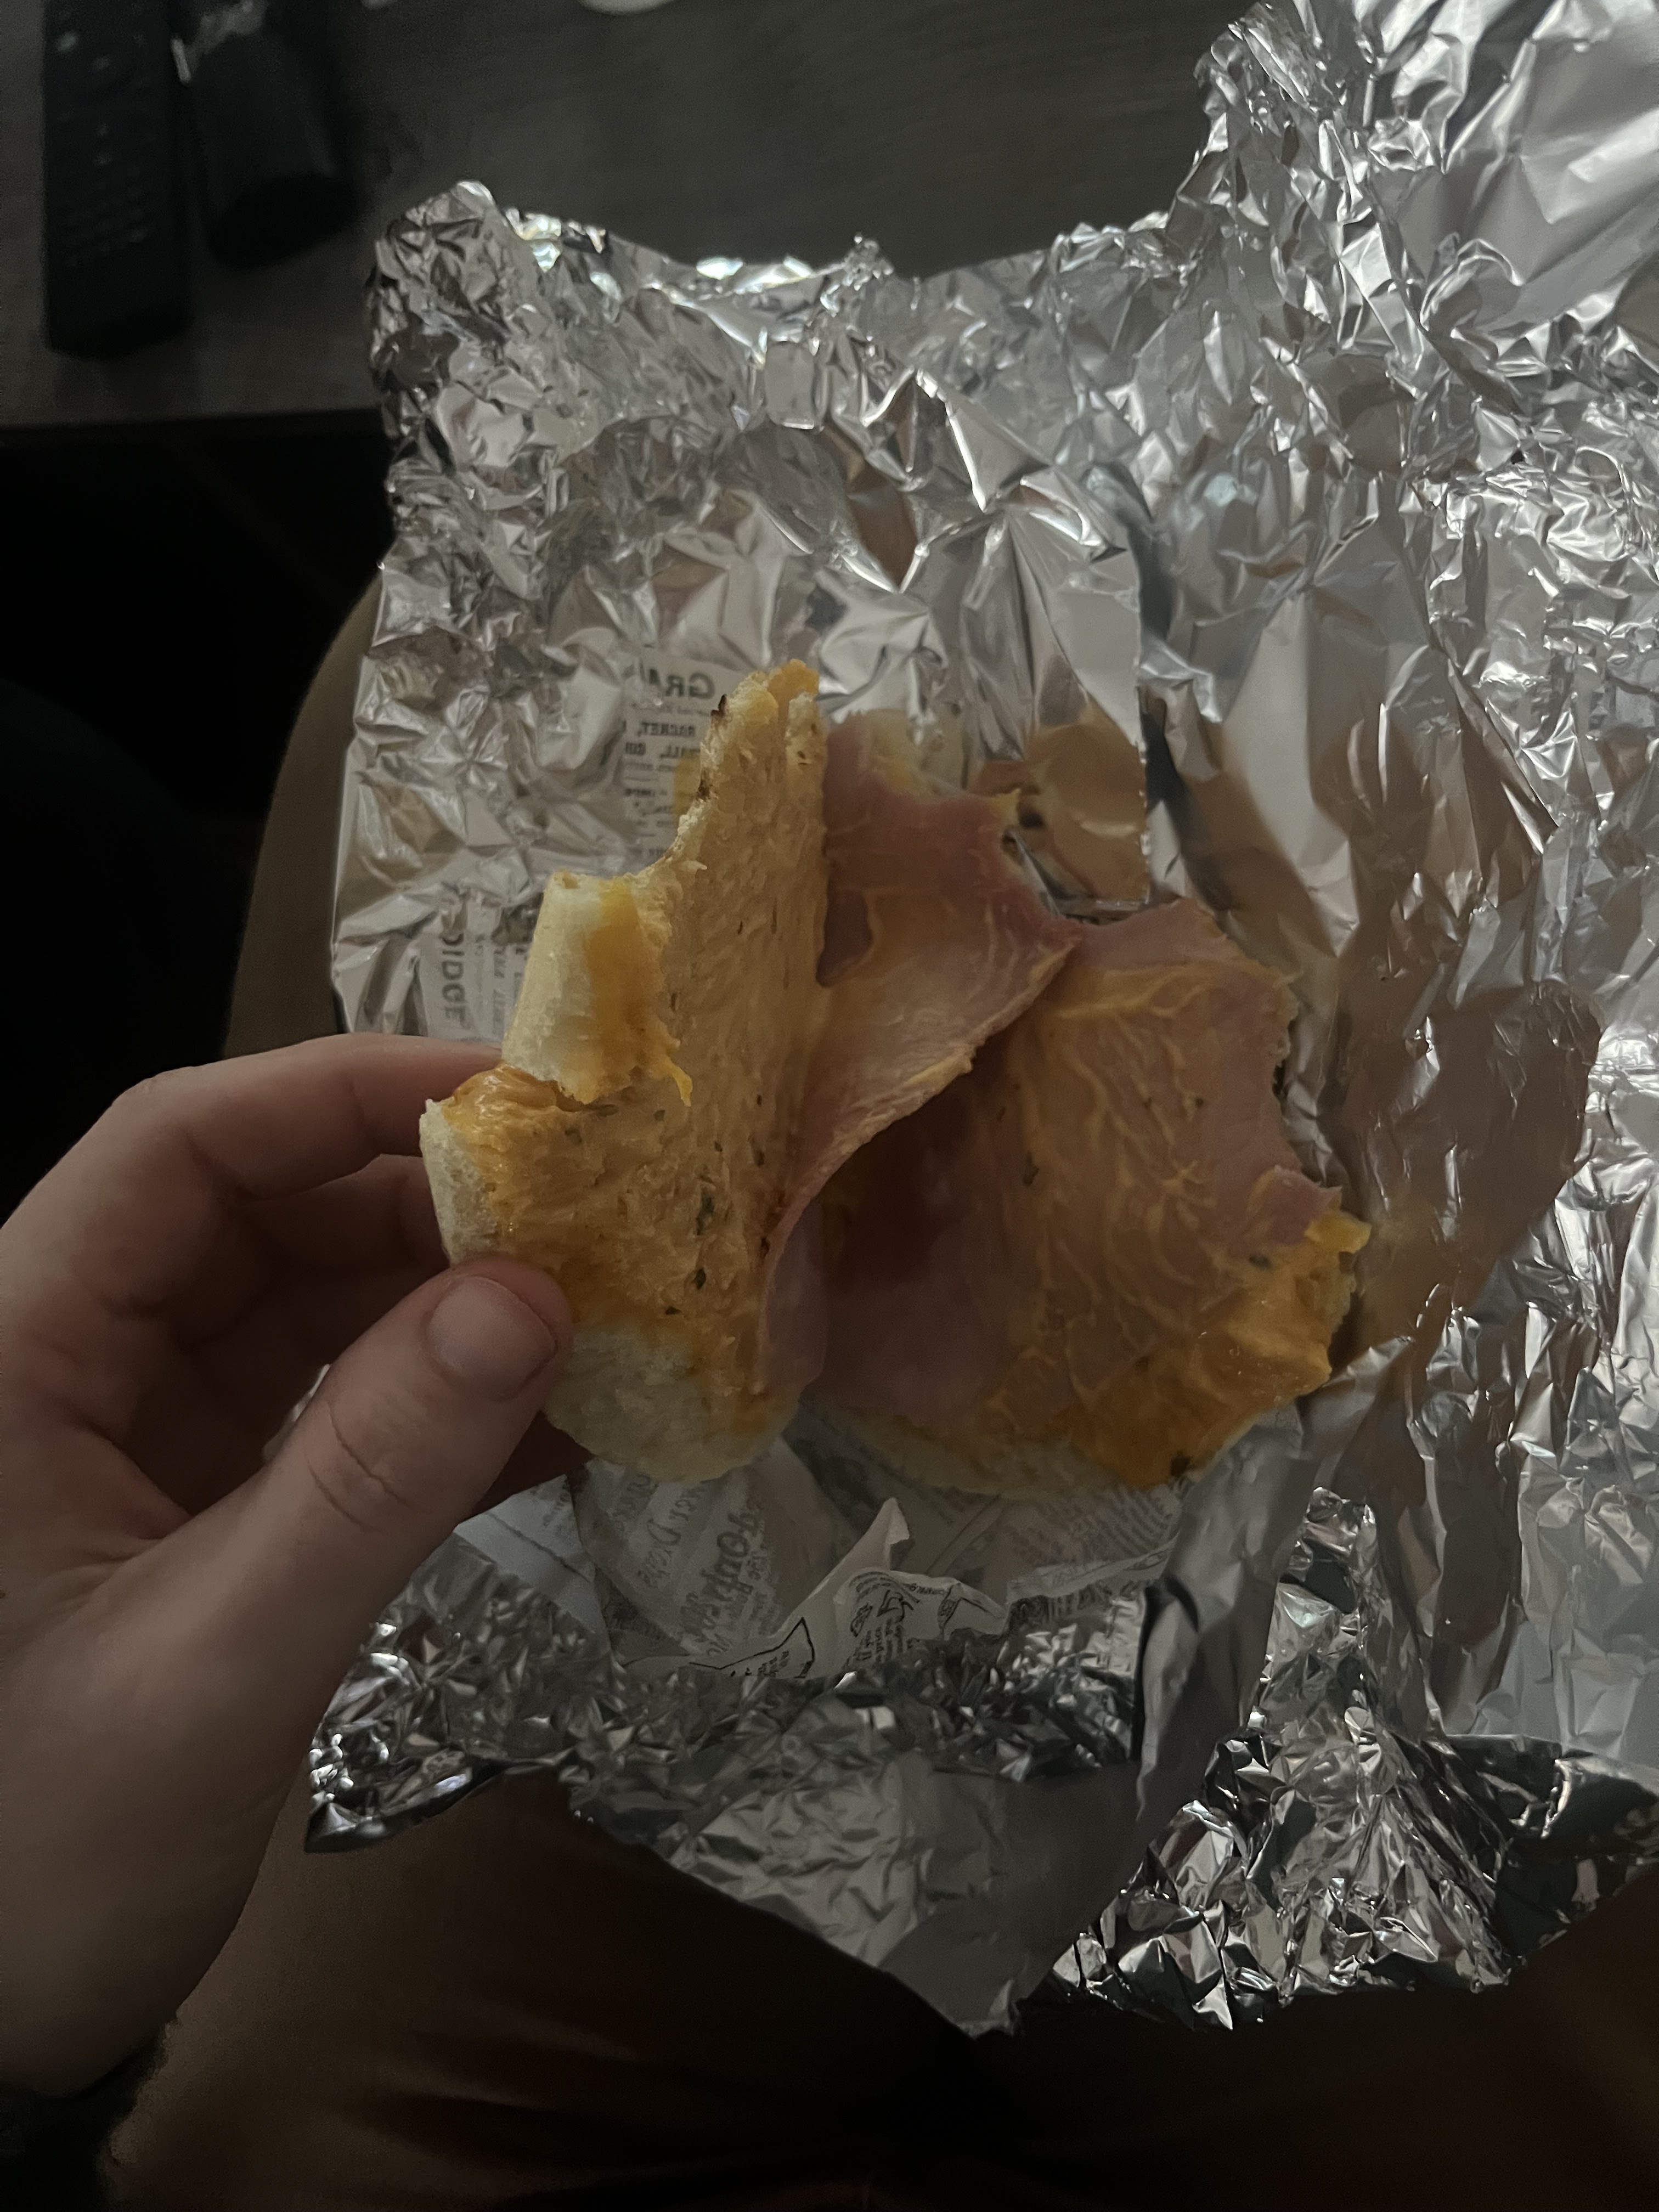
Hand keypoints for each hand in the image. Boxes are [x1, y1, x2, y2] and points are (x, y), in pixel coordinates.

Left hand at [0, 1036, 574, 2093]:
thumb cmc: (30, 1849)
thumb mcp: (211, 1664)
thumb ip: (370, 1479)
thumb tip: (534, 1298)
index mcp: (18, 1346)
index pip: (180, 1145)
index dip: (341, 1089)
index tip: (514, 1096)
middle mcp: (76, 1357)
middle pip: (265, 1210)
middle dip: (432, 1204)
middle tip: (605, 1217)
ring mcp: (140, 1431)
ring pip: (312, 1305)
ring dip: (455, 1308)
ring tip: (610, 1314)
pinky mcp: (198, 1504)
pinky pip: (331, 1414)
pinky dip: (442, 1414)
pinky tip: (564, 1423)